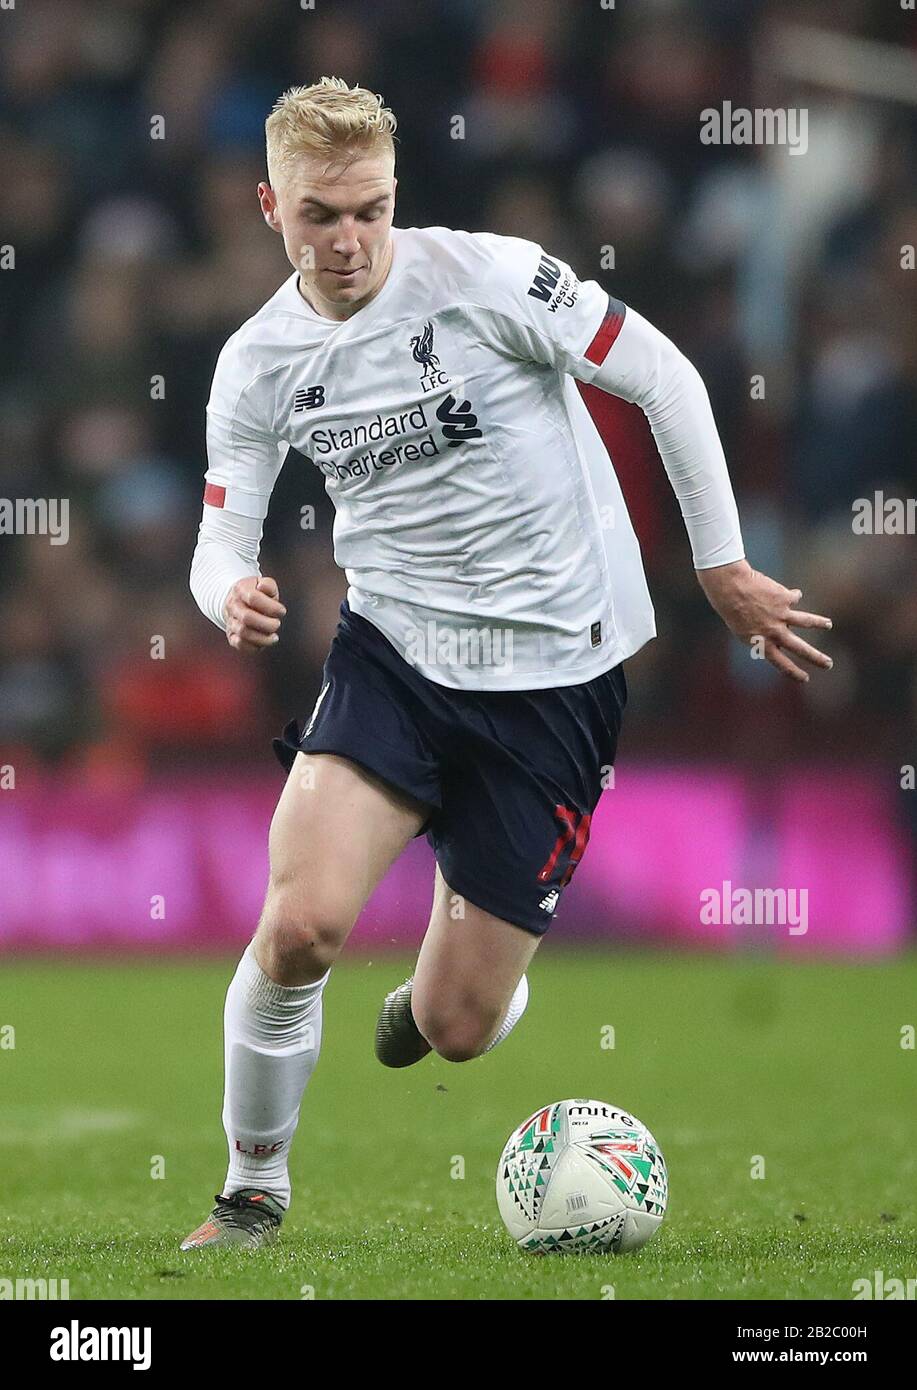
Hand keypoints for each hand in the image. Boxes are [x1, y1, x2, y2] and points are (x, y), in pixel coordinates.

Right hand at [223, 575, 285, 652]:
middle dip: (267, 624)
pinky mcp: (231, 635)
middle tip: (277, 624)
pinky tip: (264, 642)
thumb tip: (263, 587)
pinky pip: (239, 644)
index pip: (253, 598)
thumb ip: (268, 584)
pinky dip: (254, 646)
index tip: (282, 611)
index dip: (271, 607)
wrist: (238, 601)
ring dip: (262, 638)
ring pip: (243, 633)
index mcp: (240, 590)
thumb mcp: (264, 584)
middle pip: (247, 618)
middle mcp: (232, 606)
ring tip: (273, 637)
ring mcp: (230, 621)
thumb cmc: (256, 593)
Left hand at [697, 558, 832, 682]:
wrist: (730, 588)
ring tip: (828, 625)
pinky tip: (792, 594)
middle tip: (828, 664)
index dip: (794, 672)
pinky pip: (794, 597)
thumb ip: (762, 637)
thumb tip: (783, 635)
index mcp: (762, 643)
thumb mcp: (744, 631)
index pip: (781, 663)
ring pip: (807, 622)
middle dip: (816, 657)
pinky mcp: (785, 598)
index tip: (805, 679)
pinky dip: (792, 596)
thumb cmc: (732, 610)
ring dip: (819, 623)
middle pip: (800, 648)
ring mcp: (781, 615)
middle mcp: (774, 632)